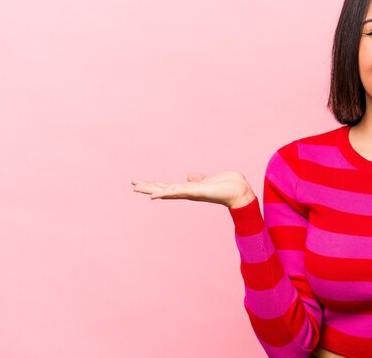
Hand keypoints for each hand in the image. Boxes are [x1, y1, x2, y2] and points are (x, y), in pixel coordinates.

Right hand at [130, 171, 255, 208]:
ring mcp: (190, 193)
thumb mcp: (208, 180)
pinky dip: (164, 193)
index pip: (168, 187)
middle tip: (132, 184)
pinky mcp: (196, 191)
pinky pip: (177, 192)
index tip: (141, 183)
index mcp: (189, 189)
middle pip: (163, 189)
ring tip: (136, 187)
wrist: (240, 191)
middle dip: (147, 187)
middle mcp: (188, 192)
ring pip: (166, 191)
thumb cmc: (227, 186)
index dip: (155, 186)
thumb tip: (188, 176)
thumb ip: (197, 179)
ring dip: (150, 189)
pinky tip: (153, 195)